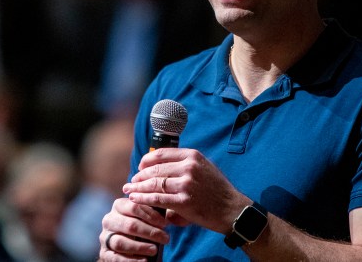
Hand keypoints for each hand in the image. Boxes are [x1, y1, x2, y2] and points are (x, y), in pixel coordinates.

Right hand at [99, 197, 168, 259]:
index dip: (151, 215)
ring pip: (120, 242)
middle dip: (150, 232)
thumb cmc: (141, 228)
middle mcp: (109, 220)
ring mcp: (104, 237)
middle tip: (165, 238)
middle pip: (129, 225)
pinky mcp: (104, 253)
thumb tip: (169, 216)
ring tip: (154, 250)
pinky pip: (116, 258)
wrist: (128, 245)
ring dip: (140, 247)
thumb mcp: (145, 217)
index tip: (164, 223)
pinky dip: (131, 260)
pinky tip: (144, 261)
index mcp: (118, 206)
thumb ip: (153, 214)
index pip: (134, 206)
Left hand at [123, 148, 250, 234]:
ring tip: (129, 189)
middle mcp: (189, 167)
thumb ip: (184, 164)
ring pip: (154, 183)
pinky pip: (158, 199)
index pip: (161, 153)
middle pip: (155, 169)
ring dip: (138, 187)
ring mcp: (186, 184)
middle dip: (140, 175)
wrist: (232, 209)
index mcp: (192, 156)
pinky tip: (135, 198)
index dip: (146, 160)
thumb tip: (159, 164)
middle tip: (132, 180)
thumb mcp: (204, 167)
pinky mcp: (184, 201)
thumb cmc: (217, 189)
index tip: (140, 166)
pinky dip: (144, 198)